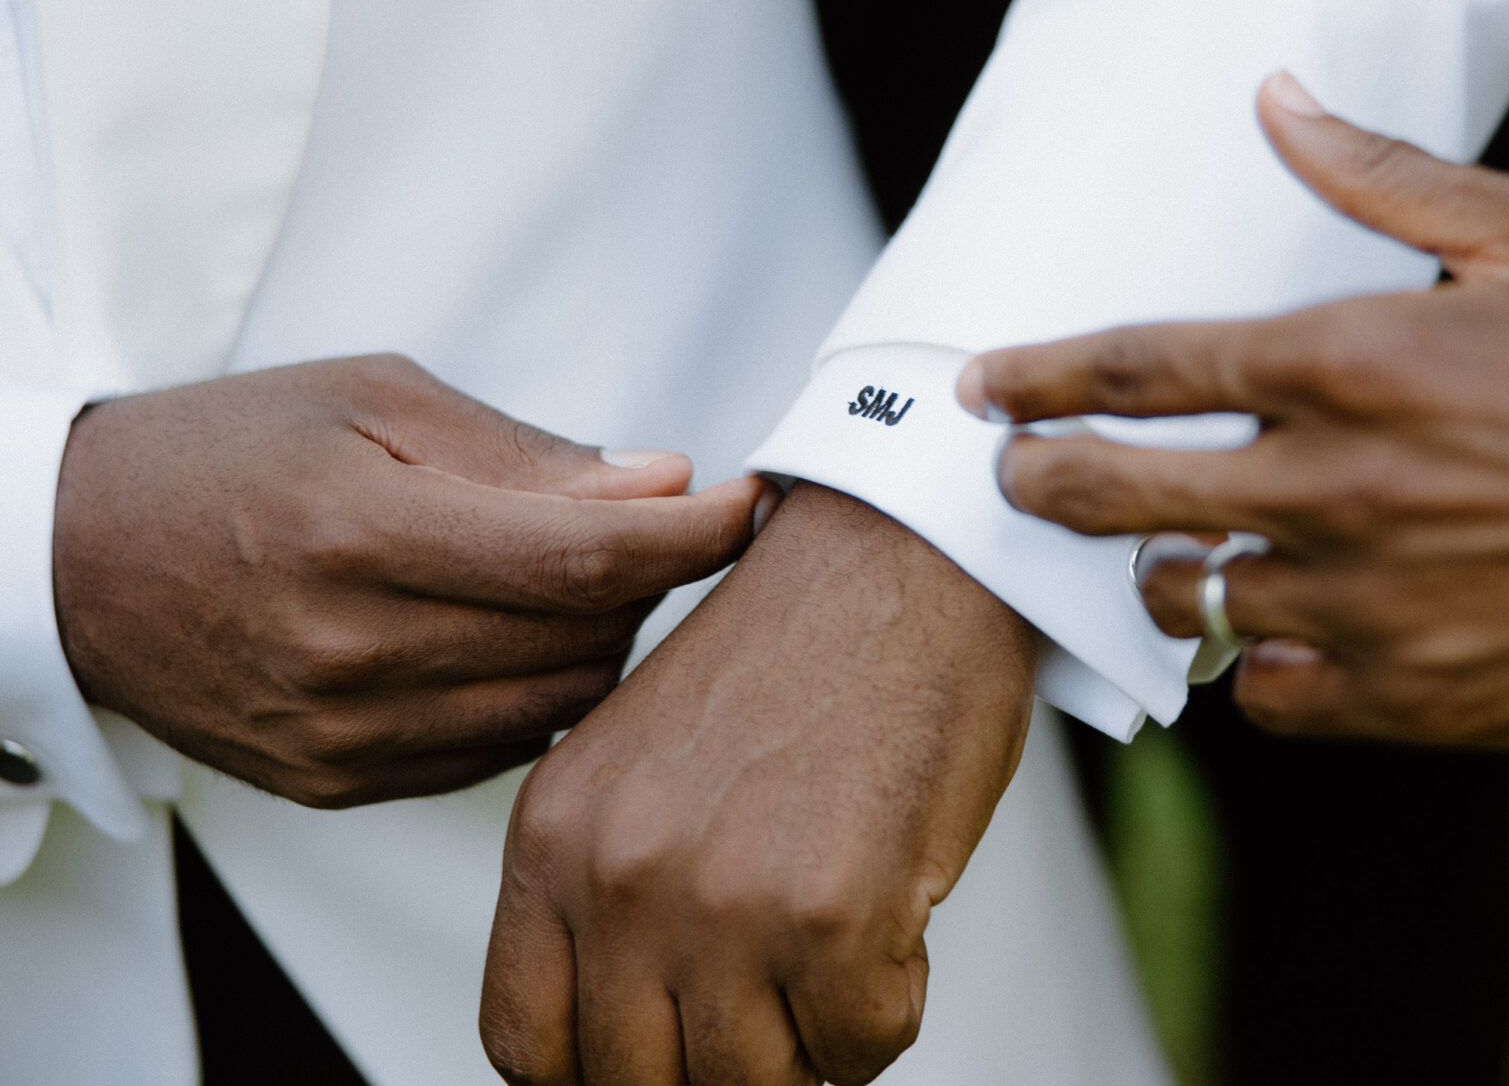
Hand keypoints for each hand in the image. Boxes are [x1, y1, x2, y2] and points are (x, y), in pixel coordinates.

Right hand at [53, 354, 767, 807]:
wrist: (77, 558)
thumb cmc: (232, 451)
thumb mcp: (375, 399)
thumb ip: (527, 453)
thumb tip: (665, 483)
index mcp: (362, 531)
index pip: (585, 558)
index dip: (695, 535)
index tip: (751, 504)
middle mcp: (352, 649)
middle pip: (585, 636)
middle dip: (651, 576)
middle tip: (650, 522)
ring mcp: (343, 734)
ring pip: (560, 705)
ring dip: (601, 638)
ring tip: (574, 574)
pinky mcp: (338, 784)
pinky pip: (502, 749)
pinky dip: (538, 691)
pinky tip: (516, 635)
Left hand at [480, 482, 1035, 1085]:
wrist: (901, 555)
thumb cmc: (797, 656)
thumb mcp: (643, 762)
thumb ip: (611, 885)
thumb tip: (631, 1028)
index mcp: (554, 832)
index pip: (526, 1045)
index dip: (602, 1069)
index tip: (669, 1047)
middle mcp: (618, 874)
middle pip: (638, 1082)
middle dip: (721, 1062)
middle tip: (780, 1002)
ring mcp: (720, 900)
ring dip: (811, 1041)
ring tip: (842, 946)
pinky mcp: (830, 914)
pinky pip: (860, 1050)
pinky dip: (890, 1008)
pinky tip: (895, 919)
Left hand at [959, 75, 1508, 748]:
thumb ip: (1383, 173)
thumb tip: (1275, 97)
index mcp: (1350, 360)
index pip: (1139, 367)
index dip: (1039, 375)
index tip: (985, 389)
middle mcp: (1333, 487)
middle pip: (1121, 496)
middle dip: (1042, 487)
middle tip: (1014, 483)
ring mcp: (1366, 602)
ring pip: (1193, 601)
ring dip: (1168, 575)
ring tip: (1180, 557)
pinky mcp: (1412, 695)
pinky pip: (1276, 693)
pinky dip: (1263, 664)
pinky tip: (1283, 637)